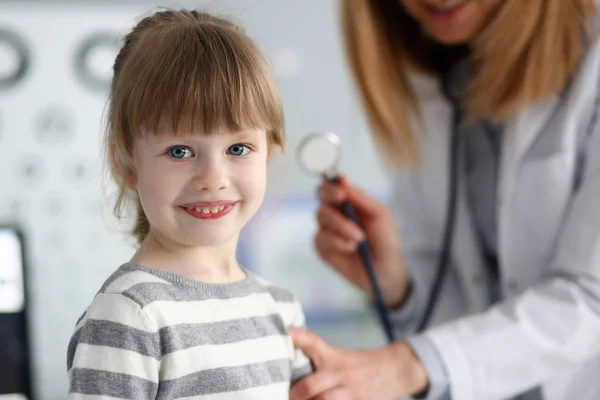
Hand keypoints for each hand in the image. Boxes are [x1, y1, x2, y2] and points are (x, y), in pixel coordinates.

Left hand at [289, 327, 428, 399]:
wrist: (397, 370)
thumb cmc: (362, 363)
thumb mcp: (341, 356)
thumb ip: (319, 357)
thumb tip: (290, 356)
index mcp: (333, 357)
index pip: (312, 343)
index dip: (297, 337)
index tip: (285, 332)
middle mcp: (340, 373)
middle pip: (310, 386)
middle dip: (294, 394)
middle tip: (284, 396)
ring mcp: (350, 392)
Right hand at [315, 175, 408, 306]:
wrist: (385, 271)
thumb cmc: (385, 241)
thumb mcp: (380, 215)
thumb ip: (361, 198)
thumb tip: (342, 181)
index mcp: (349, 201)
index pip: (334, 184)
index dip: (333, 180)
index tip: (340, 182)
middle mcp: (335, 212)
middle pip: (320, 193)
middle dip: (329, 194)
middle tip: (342, 199)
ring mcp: (327, 229)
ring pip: (321, 215)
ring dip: (341, 225)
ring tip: (359, 238)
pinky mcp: (322, 247)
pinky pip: (320, 237)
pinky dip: (336, 242)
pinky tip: (350, 248)